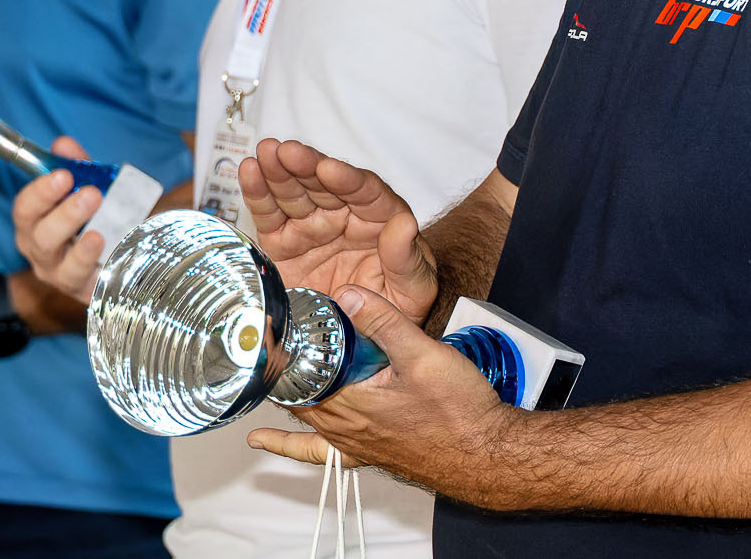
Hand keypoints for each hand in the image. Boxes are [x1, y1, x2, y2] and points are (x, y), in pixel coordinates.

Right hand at [11, 135, 104, 303]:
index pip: (25, 208)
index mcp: (35, 222)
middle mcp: (41, 250)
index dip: (41, 192)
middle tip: (91, 194)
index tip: (64, 175)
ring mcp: (60, 274)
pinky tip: (104, 249)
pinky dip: (92, 266)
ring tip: (98, 231)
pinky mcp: (84, 291)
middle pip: (40, 236)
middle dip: (63, 214)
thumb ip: (78, 166)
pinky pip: (83, 282)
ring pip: (58, 263)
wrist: (124, 253)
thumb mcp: (90, 186)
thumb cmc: (97, 216)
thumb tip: (63, 144)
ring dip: (81, 249)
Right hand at [238, 139, 436, 322]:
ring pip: (295, 193)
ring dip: (279, 171)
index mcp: (380, 219)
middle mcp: (344, 215)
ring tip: (265, 152)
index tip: (329, 169)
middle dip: (306, 166)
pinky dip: (258, 193)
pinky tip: (249, 171)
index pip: (365, 192)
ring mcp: (312, 227)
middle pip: (324, 184)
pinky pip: (270, 215)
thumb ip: (407, 259)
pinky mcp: (284, 243)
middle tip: (288, 152)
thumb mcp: (415, 289)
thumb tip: (404, 226)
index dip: (346, 179)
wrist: (365, 336)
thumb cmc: (398, 305)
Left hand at [247, 286, 515, 505]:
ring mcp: (353, 443)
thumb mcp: (423, 354)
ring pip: (302, 417)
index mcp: (351, 402)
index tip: (264, 327)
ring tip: (272, 370)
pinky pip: (316, 451)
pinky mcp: (365, 453)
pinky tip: (266, 440)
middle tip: (270, 339)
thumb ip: (384, 322)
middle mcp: (344, 427)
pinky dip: (288, 444)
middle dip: (281, 367)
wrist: (486, 456)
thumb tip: (346, 295)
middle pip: (295, 393)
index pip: (297, 372)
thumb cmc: (460, 411)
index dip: (280, 347)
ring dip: (285, 394)